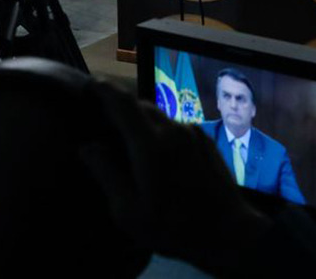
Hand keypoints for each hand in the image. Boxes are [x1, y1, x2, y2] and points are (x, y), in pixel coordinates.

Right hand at [83, 84, 271, 272]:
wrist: (229, 231)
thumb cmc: (173, 227)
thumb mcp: (128, 211)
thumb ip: (106, 174)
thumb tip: (87, 147)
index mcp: (149, 144)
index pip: (122, 102)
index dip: (103, 90)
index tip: (89, 85)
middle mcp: (172, 129)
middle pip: (139, 106)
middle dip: (119, 108)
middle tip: (102, 120)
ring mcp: (192, 132)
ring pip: (158, 116)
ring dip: (140, 121)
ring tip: (127, 140)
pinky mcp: (205, 139)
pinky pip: (174, 126)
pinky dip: (158, 131)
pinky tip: (157, 154)